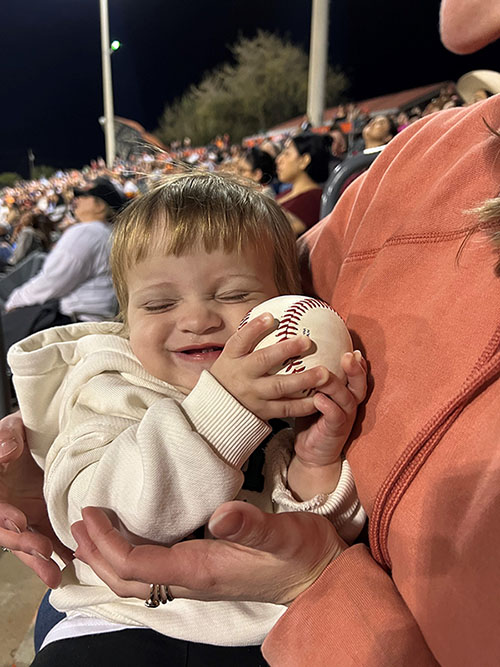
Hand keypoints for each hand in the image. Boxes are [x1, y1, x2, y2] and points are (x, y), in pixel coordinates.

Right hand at [0, 411, 71, 586]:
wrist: (38, 437)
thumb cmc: (18, 435)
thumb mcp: (10, 429)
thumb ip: (5, 438)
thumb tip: (8, 450)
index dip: (5, 515)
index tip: (19, 519)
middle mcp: (8, 508)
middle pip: (11, 533)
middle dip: (26, 544)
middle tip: (42, 552)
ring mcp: (27, 515)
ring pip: (30, 543)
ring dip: (41, 560)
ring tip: (55, 575)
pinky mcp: (46, 518)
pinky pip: (52, 538)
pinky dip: (60, 553)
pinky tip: (73, 564)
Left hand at [72, 501, 345, 604]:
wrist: (317, 575)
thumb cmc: (301, 553)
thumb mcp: (282, 535)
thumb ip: (251, 526)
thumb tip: (220, 515)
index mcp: (202, 571)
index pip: (138, 565)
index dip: (107, 543)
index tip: (89, 513)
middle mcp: (191, 580)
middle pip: (127, 580)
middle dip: (96, 555)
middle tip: (78, 522)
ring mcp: (195, 580)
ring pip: (137, 580)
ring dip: (107, 559)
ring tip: (91, 533)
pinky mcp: (202, 572)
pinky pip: (152, 573)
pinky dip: (128, 558)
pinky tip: (127, 541)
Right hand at [210, 313, 331, 420]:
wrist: (219, 410)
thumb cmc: (231, 374)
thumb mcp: (232, 356)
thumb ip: (249, 338)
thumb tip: (272, 313)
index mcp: (231, 358)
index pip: (240, 340)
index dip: (254, 328)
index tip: (270, 317)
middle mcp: (241, 376)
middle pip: (263, 361)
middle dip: (285, 350)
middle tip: (307, 341)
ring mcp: (252, 396)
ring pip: (280, 387)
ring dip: (304, 380)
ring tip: (324, 373)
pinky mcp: (263, 412)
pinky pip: (287, 408)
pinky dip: (305, 404)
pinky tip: (321, 396)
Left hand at [288, 351, 366, 499]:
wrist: (311, 453)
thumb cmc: (310, 419)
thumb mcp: (312, 395)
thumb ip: (312, 378)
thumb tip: (296, 351)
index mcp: (346, 393)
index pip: (356, 375)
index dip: (358, 362)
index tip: (353, 348)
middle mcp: (350, 404)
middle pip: (359, 384)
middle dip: (356, 369)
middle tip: (349, 355)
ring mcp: (345, 417)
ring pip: (346, 398)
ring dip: (336, 385)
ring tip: (326, 374)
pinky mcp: (336, 430)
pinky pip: (335, 416)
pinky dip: (328, 406)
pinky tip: (319, 399)